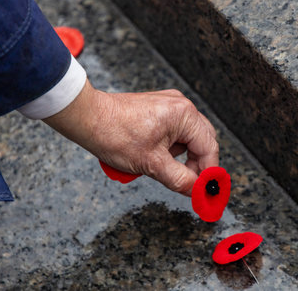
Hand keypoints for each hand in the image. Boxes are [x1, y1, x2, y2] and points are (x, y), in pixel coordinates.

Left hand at [43, 80, 218, 195]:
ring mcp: (170, 104)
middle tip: (188, 183)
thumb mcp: (152, 164)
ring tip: (161, 165)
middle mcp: (181, 105)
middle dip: (197, 164)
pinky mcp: (159, 108)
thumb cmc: (114, 134)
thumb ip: (180, 180)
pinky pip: (176, 130)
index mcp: (184, 115)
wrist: (88, 118)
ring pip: (189, 137)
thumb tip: (198, 192)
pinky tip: (155, 154)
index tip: (205, 191)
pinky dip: (171, 147)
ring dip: (182, 156)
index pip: (209, 148)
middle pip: (203, 141)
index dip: (208, 173)